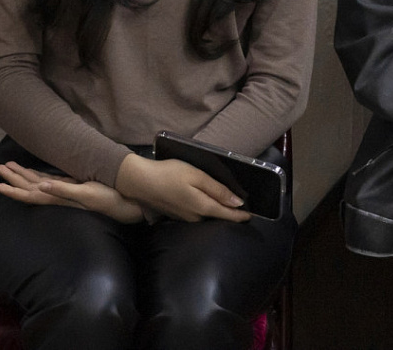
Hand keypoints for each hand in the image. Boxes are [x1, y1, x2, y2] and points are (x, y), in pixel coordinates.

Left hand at [0, 161, 144, 223]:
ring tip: (7, 167)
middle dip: (12, 178)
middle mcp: (57, 195)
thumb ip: (64, 190)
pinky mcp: (71, 185)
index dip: (13, 190)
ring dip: (21, 175)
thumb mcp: (86, 193)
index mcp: (58, 197)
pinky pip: (48, 180)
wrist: (125, 204)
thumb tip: (42, 186)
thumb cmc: (107, 198)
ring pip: (36, 183)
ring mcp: (64, 191)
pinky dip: (37, 175)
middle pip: (29, 187)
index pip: (30, 194)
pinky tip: (32, 173)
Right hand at [114, 153, 251, 222]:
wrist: (139, 182)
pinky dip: (204, 209)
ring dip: (217, 211)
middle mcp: (196, 217)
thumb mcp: (196, 176)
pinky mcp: (177, 215)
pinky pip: (196, 215)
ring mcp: (185, 218)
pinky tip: (204, 201)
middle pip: (218, 217)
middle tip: (243, 207)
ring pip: (207, 217)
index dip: (241, 215)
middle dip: (230, 213)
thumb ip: (218, 190)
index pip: (228, 214)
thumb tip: (237, 202)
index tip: (252, 214)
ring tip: (226, 203)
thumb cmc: (169, 174)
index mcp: (203, 206)